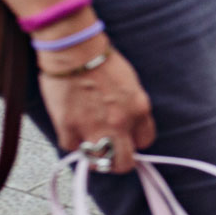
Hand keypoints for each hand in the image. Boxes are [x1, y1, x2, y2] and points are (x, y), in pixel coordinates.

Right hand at [39, 42, 154, 173]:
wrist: (76, 52)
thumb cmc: (103, 62)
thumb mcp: (131, 85)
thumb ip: (131, 108)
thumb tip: (126, 125)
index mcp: (139, 110)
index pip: (145, 141)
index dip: (135, 142)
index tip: (127, 138)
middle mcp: (120, 123)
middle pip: (125, 162)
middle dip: (119, 161)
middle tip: (110, 155)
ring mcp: (94, 127)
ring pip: (99, 162)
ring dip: (95, 159)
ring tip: (91, 150)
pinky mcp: (69, 126)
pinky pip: (72, 147)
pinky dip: (72, 142)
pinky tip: (72, 133)